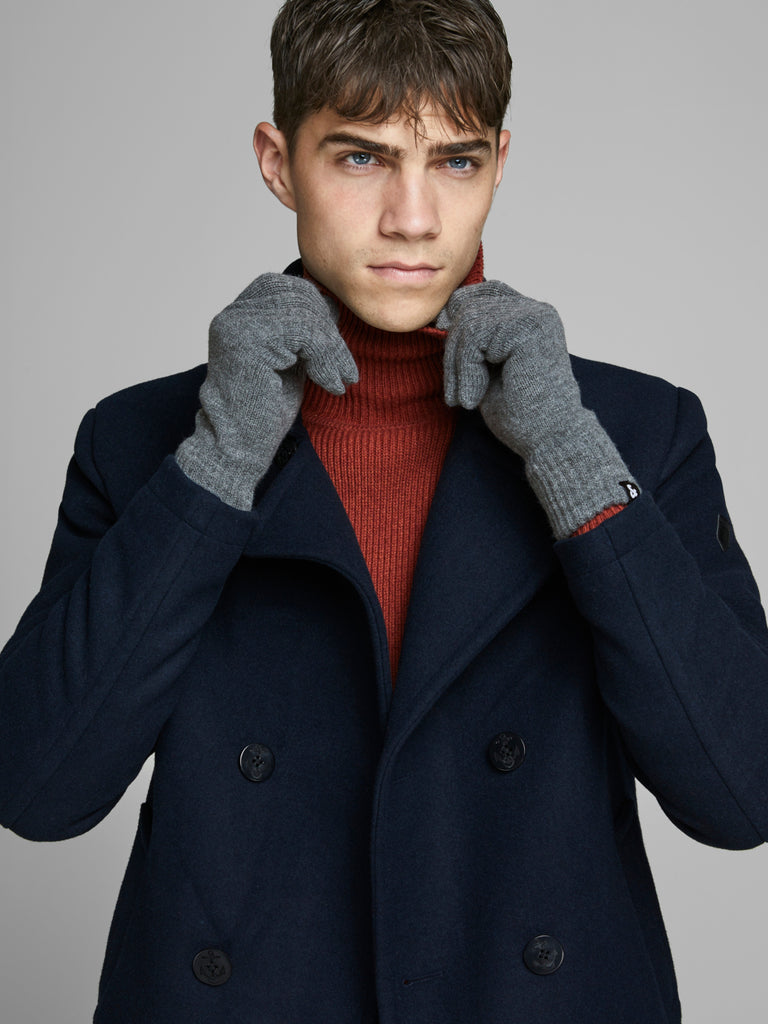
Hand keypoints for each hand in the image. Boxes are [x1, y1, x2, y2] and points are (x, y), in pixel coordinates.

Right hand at [176, 273, 357, 509]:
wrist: (240, 447)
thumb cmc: (264, 409)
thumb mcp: (292, 359)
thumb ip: (304, 332)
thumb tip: (332, 306)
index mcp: (240, 313)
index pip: (288, 288)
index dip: (319, 313)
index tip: (336, 350)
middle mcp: (233, 314)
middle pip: (298, 296)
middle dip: (330, 332)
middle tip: (345, 368)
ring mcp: (236, 326)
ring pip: (304, 314)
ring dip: (332, 349)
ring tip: (340, 379)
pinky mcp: (246, 342)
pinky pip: (303, 333)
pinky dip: (326, 359)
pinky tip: (330, 385)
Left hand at [438, 280, 579, 458]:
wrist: (548, 439)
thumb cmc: (519, 411)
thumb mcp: (485, 368)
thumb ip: (470, 340)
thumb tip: (441, 315)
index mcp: (530, 317)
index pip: (485, 292)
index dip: (459, 311)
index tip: (444, 345)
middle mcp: (536, 310)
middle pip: (471, 305)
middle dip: (453, 349)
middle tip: (455, 392)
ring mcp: (534, 316)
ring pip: (468, 321)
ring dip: (457, 364)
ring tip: (465, 398)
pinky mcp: (528, 328)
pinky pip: (474, 335)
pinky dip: (466, 369)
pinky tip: (475, 397)